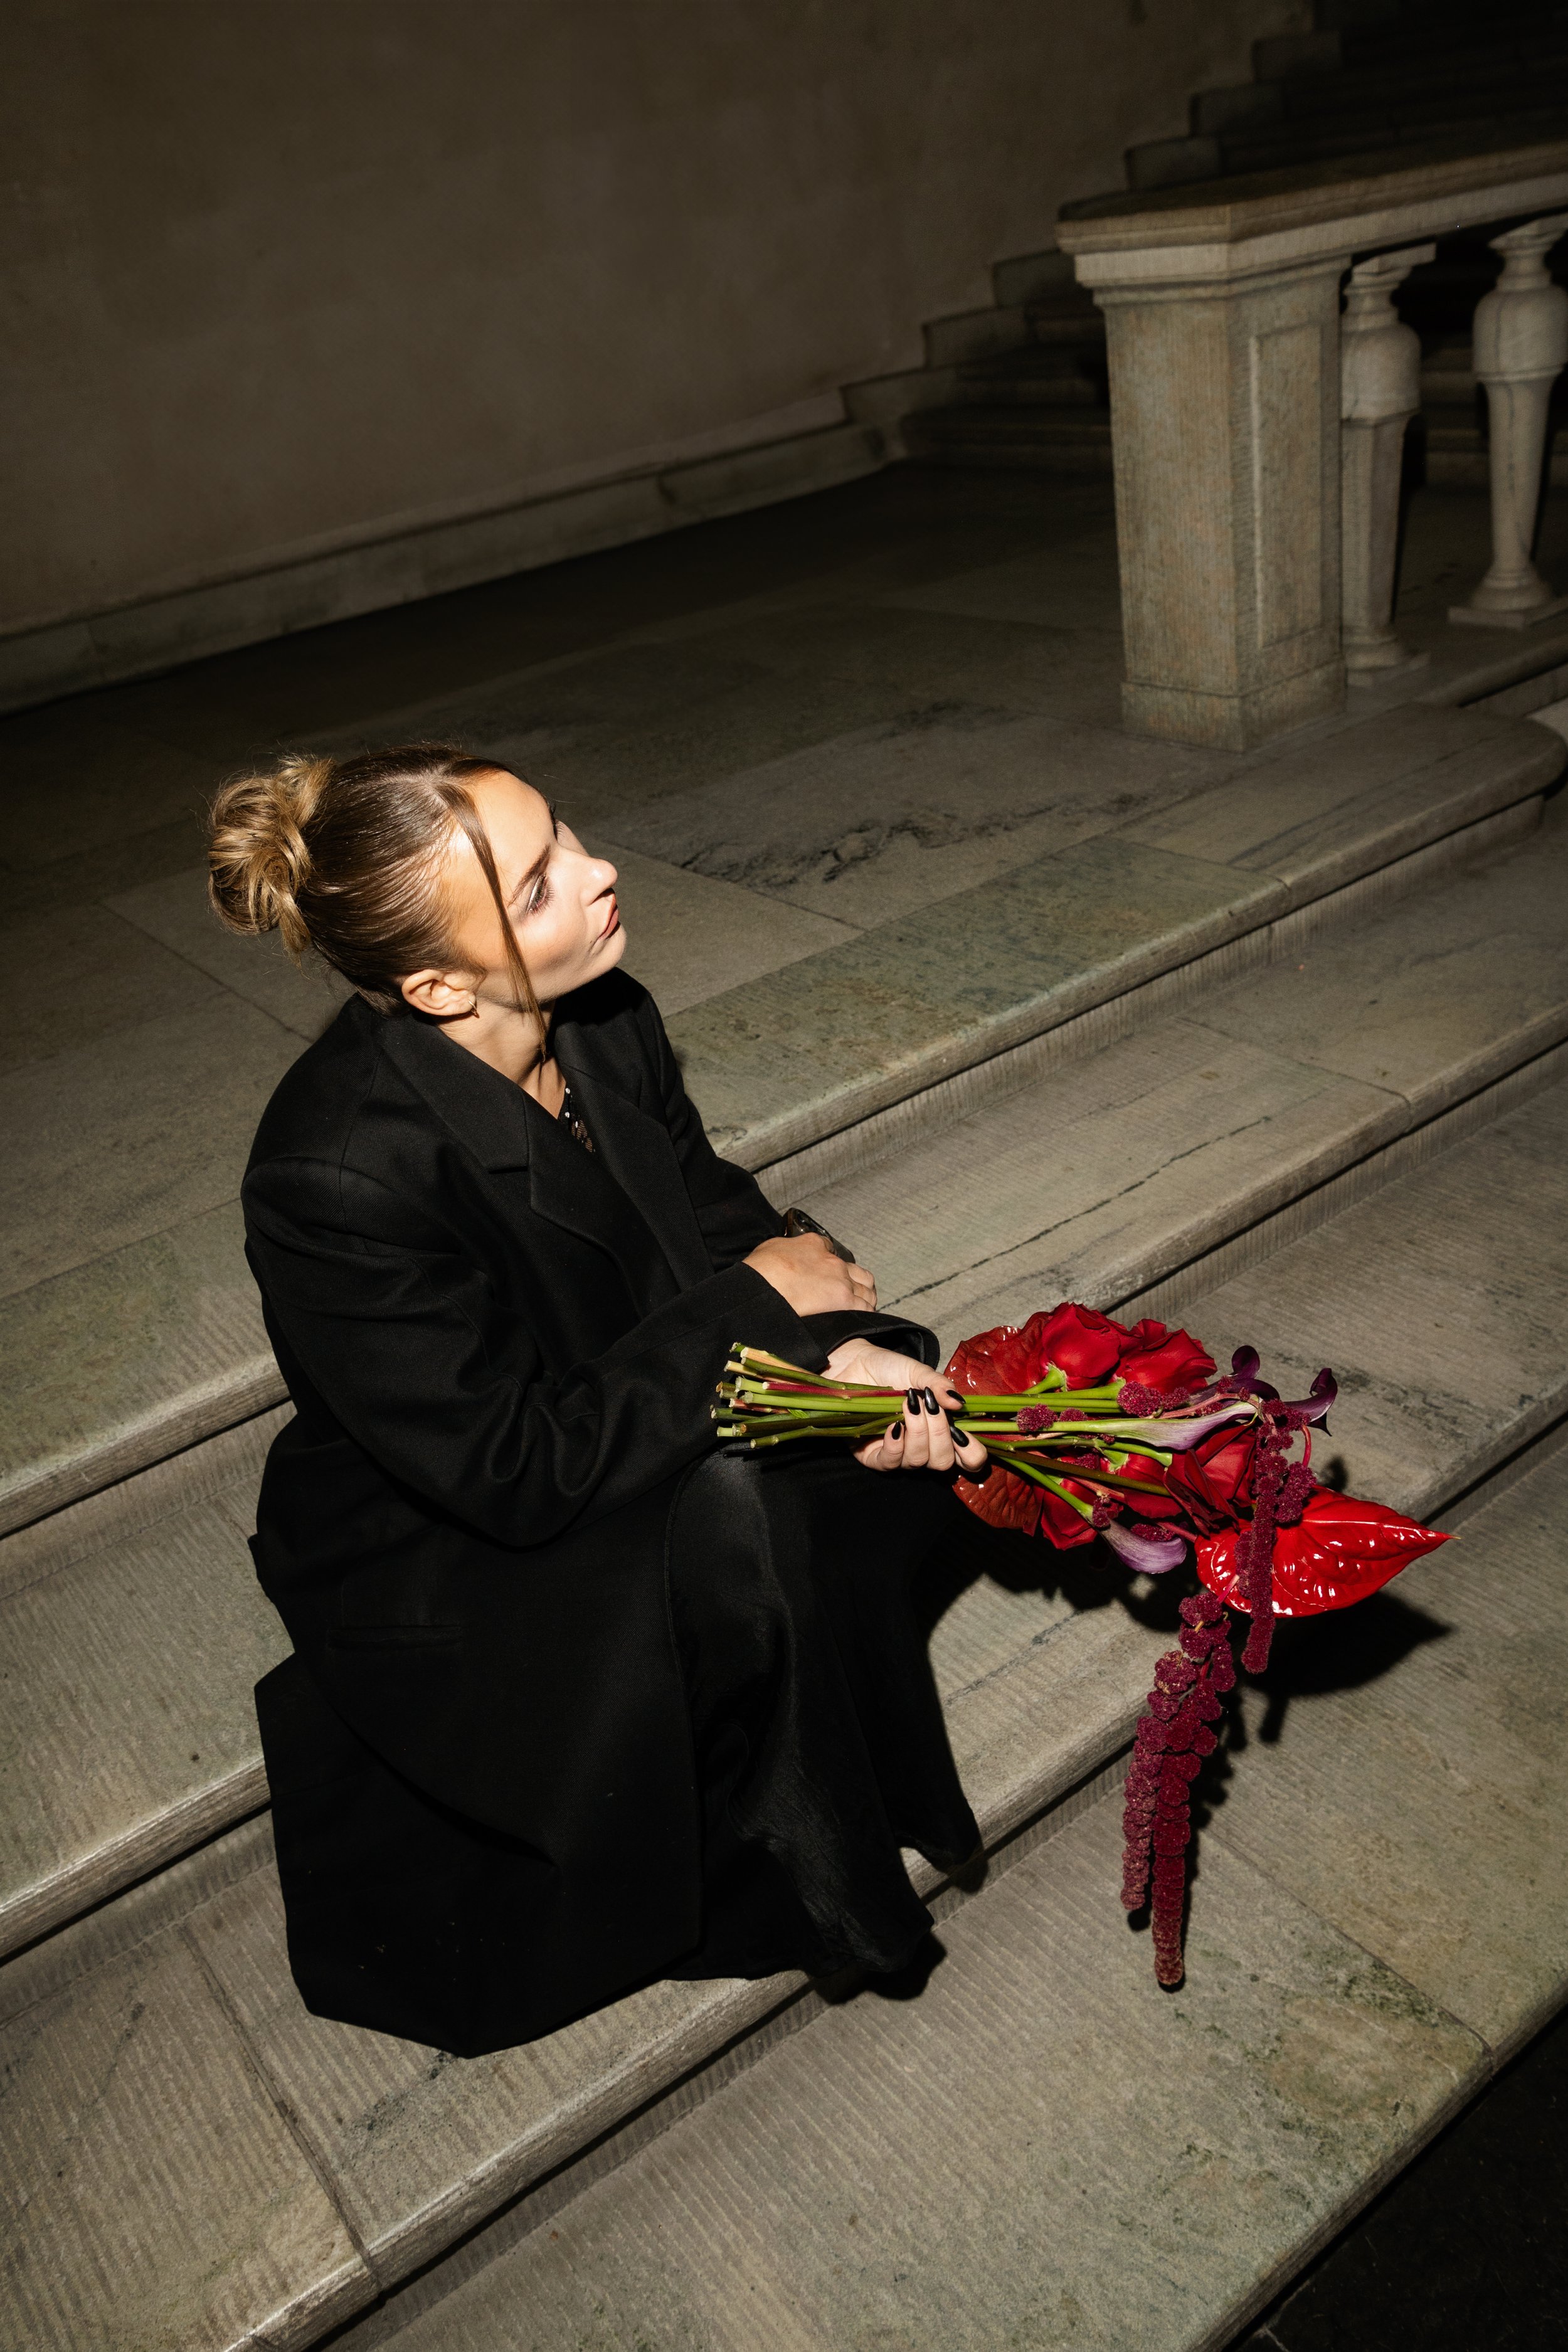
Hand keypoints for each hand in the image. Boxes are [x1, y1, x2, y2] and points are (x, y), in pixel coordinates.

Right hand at [744, 1231, 876, 1316]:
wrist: (763, 1289)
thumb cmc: (761, 1271)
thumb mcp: (772, 1249)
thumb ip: (787, 1250)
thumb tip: (787, 1255)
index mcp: (813, 1245)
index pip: (830, 1250)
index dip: (831, 1264)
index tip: (827, 1274)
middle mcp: (832, 1262)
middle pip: (857, 1272)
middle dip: (856, 1282)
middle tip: (848, 1294)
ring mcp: (841, 1281)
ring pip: (867, 1289)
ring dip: (864, 1297)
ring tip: (856, 1308)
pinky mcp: (844, 1300)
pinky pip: (865, 1306)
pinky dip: (865, 1312)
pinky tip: (859, 1318)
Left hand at [824, 1340, 987, 1477]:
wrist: (853, 1363)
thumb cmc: (889, 1369)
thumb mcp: (919, 1373)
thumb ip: (940, 1387)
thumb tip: (958, 1404)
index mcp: (941, 1430)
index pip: (967, 1459)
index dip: (972, 1455)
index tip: (963, 1433)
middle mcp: (923, 1447)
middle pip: (943, 1463)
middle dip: (940, 1434)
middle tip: (929, 1406)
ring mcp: (898, 1454)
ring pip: (918, 1461)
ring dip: (917, 1433)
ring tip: (908, 1405)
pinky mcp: (872, 1457)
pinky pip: (889, 1462)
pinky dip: (895, 1444)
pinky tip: (893, 1424)